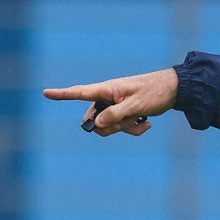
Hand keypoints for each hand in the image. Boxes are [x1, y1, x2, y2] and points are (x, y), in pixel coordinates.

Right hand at [40, 68, 178, 136]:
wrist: (174, 90)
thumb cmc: (154, 93)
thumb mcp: (135, 106)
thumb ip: (114, 116)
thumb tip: (97, 125)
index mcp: (107, 89)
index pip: (80, 92)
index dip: (62, 94)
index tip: (45, 93)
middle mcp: (108, 96)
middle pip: (95, 119)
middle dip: (110, 127)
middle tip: (129, 122)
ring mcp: (116, 105)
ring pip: (109, 126)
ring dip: (124, 129)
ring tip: (141, 120)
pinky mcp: (125, 112)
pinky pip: (121, 127)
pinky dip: (133, 129)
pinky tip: (147, 124)